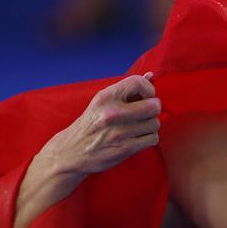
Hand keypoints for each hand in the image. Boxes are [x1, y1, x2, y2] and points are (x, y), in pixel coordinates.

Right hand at [44, 72, 161, 175]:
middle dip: (153, 109)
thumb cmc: (90, 125)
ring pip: (155, 123)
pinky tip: (137, 138)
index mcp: (106, 97)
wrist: (71, 152)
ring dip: (150, 125)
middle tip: (144, 113)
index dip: (149, 89)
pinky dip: (148, 138)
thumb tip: (151, 75)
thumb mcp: (102, 102)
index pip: (138, 82)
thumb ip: (127, 89)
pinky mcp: (125, 148)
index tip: (145, 97)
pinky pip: (153, 138)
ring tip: (138, 127)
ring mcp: (119, 132)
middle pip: (153, 105)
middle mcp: (112, 112)